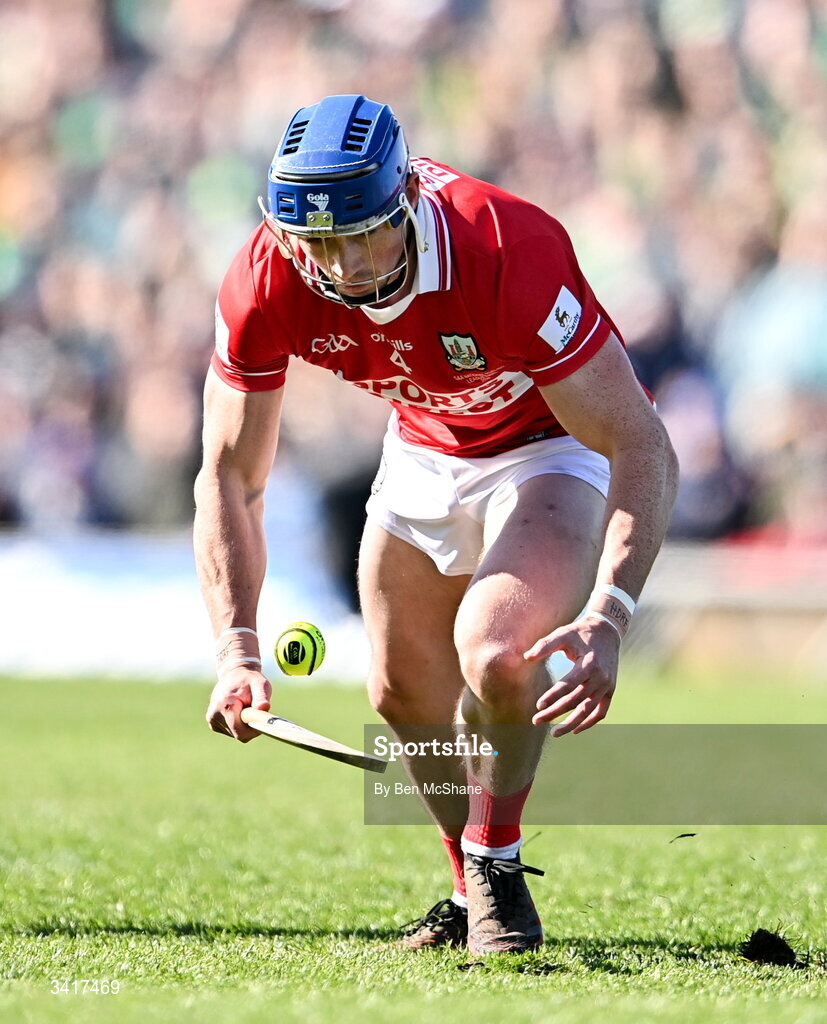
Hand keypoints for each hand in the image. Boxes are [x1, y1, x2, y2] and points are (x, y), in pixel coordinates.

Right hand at [206, 666, 271, 741]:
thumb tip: (264, 708)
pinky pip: (232, 731)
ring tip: (245, 706)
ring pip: (236, 733)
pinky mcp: (213, 722)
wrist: (234, 673)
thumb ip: (261, 697)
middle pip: (239, 734)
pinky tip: (239, 710)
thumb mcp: (260, 683)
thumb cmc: (249, 679)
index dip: (254, 729)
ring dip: (245, 724)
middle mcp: (214, 715)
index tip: (262, 720)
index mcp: (225, 706)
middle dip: (250, 725)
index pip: (240, 732)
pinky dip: (239, 723)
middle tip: (254, 709)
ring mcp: (212, 720)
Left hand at [523, 616, 620, 735]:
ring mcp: (607, 686)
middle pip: (576, 701)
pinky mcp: (610, 690)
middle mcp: (600, 677)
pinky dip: (589, 722)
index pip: (569, 685)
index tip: (538, 705)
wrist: (607, 632)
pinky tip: (575, 730)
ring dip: (572, 724)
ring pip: (589, 711)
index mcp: (589, 664)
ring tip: (554, 733)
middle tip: (536, 720)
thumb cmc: (580, 633)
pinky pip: (601, 712)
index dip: (553, 696)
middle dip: (556, 712)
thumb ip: (545, 645)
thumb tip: (526, 657)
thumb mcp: (563, 634)